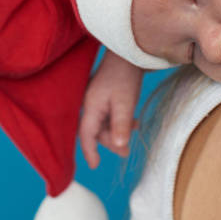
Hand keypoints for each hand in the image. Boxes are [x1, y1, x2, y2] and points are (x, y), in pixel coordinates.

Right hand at [78, 51, 145, 168]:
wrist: (128, 53)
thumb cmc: (125, 76)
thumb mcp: (126, 103)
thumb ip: (121, 125)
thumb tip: (118, 146)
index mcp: (91, 107)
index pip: (86, 135)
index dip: (89, 152)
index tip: (95, 166)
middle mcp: (90, 105)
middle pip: (96, 132)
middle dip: (110, 142)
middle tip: (126, 151)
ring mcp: (96, 100)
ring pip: (103, 124)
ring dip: (117, 132)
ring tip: (134, 131)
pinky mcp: (104, 97)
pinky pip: (108, 116)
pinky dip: (119, 122)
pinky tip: (133, 122)